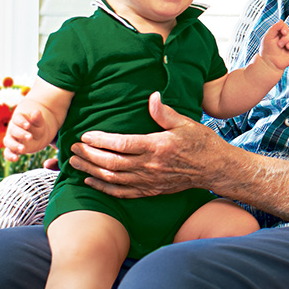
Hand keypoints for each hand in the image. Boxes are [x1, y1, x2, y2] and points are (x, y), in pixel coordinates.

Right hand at [4, 108, 47, 161]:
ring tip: (23, 149)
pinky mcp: (11, 148)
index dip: (22, 122)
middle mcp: (12, 128)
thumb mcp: (40, 123)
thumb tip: (36, 112)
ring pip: (8, 141)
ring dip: (15, 145)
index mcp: (19, 119)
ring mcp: (11, 139)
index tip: (28, 125)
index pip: (17, 118)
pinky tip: (15, 158)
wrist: (36, 135)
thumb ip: (38, 118)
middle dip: (21, 134)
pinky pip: (7, 152)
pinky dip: (10, 156)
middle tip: (30, 137)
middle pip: (13, 130)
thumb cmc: (37, 127)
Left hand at [68, 92, 228, 197]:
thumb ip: (164, 112)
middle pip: (111, 163)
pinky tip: (91, 181)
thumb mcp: (185, 123)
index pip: (121, 144)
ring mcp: (149, 181)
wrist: (215, 169)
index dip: (100, 140)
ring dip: (91, 171)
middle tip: (73, 148)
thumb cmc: (201, 143)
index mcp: (157, 146)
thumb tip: (152, 96)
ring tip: (75, 162)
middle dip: (89, 155)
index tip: (85, 135)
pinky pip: (123, 192)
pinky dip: (104, 188)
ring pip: (113, 178)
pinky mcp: (151, 190)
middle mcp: (150, 166)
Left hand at [259, 20, 288, 70]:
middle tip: (279, 45)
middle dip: (286, 38)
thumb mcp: (268, 37)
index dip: (285, 28)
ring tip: (287, 47)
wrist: (269, 63)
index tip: (282, 32)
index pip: (285, 26)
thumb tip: (282, 20)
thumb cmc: (267, 50)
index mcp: (280, 34)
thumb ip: (274, 28)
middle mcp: (287, 38)